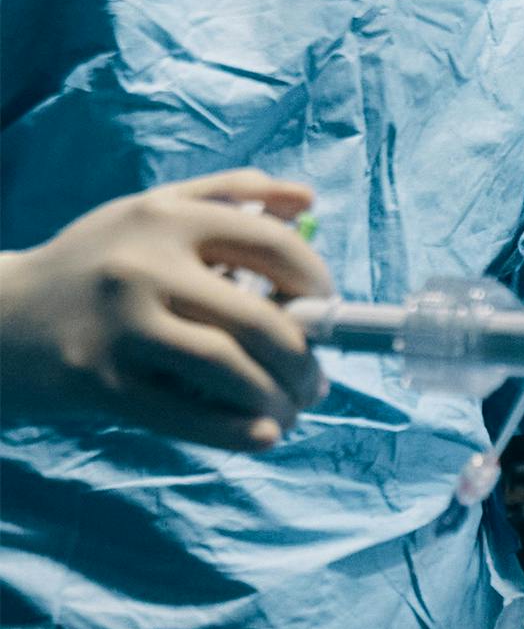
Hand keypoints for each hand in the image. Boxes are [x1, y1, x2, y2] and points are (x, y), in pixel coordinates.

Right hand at [0, 172, 332, 449]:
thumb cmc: (92, 262)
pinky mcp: (99, 382)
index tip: (326, 309)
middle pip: (260, 319)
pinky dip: (235, 431)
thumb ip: (229, 193)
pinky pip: (185, 414)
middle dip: (305, 360)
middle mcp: (145, 267)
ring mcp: (120, 327)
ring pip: (229, 369)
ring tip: (291, 409)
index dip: (318, 283)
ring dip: (277, 399)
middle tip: (317, 380)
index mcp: (167, 219)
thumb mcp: (150, 210)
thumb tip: (306, 198)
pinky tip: (261, 436)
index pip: (275, 245)